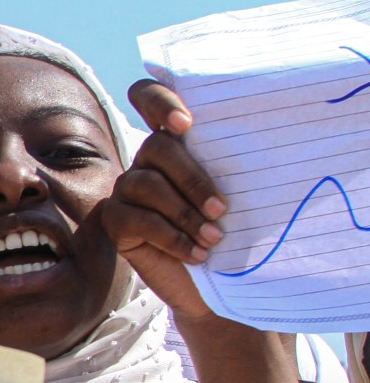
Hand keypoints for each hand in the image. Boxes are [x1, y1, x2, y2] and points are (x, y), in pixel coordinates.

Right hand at [94, 81, 227, 322]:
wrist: (214, 285)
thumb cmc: (232, 235)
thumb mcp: (238, 196)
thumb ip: (231, 167)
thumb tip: (266, 145)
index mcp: (177, 143)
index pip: (149, 96)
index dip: (159, 100)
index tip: (187, 124)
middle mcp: (147, 161)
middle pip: (156, 146)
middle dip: (192, 178)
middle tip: (222, 210)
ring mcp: (127, 190)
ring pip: (146, 184)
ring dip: (185, 213)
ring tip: (213, 237)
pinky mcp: (115, 221)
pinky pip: (137, 219)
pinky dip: (171, 237)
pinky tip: (196, 253)